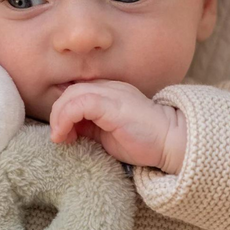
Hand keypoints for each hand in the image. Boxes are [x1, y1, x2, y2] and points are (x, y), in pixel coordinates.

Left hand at [49, 80, 186, 174]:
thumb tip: (68, 129)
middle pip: (70, 91)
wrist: (172, 142)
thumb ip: (90, 126)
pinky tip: (66, 135)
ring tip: (60, 137)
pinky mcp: (113, 105)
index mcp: (110, 92)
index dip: (63, 111)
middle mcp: (110, 88)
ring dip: (59, 117)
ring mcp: (112, 94)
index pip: (76, 92)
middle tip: (59, 137)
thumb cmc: (144, 142)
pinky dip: (66, 119)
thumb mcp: (108, 134)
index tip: (63, 134)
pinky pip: (80, 104)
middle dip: (57, 114)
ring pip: (72, 95)